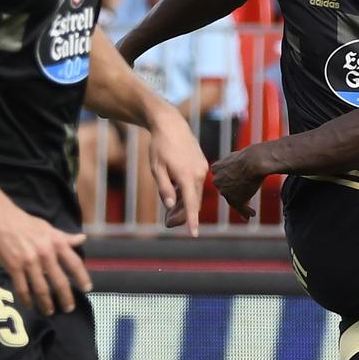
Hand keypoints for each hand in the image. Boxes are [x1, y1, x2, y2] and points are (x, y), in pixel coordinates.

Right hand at [0, 200, 91, 314]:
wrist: (0, 218)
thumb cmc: (26, 223)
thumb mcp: (48, 228)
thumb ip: (65, 237)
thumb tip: (83, 239)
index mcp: (56, 243)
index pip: (74, 263)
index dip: (82, 278)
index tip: (87, 289)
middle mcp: (45, 254)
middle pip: (59, 282)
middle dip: (66, 298)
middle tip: (69, 308)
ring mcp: (29, 262)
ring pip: (41, 289)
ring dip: (46, 303)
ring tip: (50, 311)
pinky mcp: (13, 267)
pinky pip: (22, 288)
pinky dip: (26, 299)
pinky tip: (29, 305)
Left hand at [145, 110, 210, 235]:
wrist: (171, 125)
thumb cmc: (159, 147)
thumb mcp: (156, 169)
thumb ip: (164, 188)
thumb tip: (170, 205)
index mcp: (186, 176)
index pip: (191, 204)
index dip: (192, 221)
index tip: (194, 234)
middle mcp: (198, 173)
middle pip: (193, 201)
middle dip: (182, 214)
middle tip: (168, 222)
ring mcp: (202, 168)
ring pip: (195, 193)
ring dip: (184, 203)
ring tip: (170, 209)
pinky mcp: (202, 164)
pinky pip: (195, 184)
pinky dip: (188, 192)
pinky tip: (176, 191)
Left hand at [207, 143, 269, 218]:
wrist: (255, 161)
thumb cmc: (249, 156)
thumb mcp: (237, 158)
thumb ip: (234, 165)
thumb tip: (236, 167)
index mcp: (215, 168)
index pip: (222, 179)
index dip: (231, 182)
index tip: (238, 185)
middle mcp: (217, 181)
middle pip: (226, 190)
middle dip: (235, 194)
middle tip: (246, 199)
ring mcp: (224, 191)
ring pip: (233, 200)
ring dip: (241, 206)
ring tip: (251, 212)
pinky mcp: (234, 199)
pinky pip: (240, 208)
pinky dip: (245, 212)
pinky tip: (252, 214)